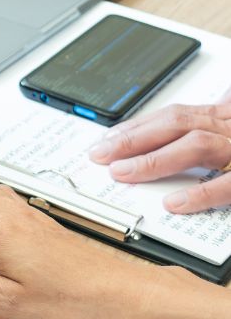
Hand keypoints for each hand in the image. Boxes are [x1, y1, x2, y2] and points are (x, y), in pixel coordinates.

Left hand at [88, 89, 230, 212]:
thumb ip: (203, 133)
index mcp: (223, 118)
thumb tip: (151, 146)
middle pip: (177, 124)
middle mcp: (230, 128)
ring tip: (122, 172)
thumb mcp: (230, 132)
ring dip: (155, 159)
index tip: (107, 140)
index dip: (138, 127)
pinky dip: (200, 192)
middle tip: (100, 154)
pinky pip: (227, 184)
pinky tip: (172, 202)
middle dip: (134, 139)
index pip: (174, 116)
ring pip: (197, 145)